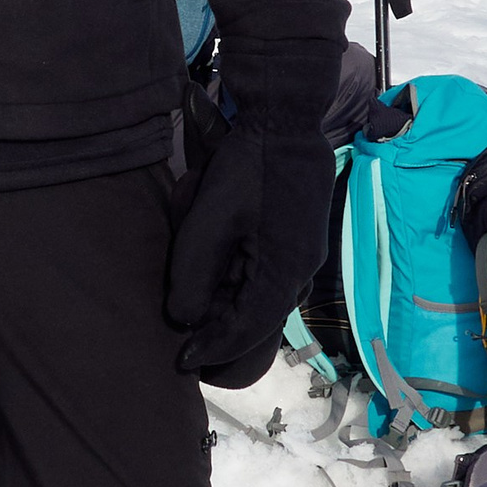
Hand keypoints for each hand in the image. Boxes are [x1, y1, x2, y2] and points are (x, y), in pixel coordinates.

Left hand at [164, 120, 338, 386]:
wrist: (286, 123)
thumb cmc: (245, 169)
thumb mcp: (208, 223)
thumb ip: (193, 278)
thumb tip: (185, 320)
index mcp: (283, 274)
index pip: (246, 334)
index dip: (213, 352)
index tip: (182, 363)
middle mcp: (301, 274)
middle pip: (260, 325)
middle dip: (225, 342)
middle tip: (191, 356)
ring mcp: (304, 258)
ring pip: (265, 304)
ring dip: (233, 315)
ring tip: (200, 324)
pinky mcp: (300, 243)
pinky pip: (272, 282)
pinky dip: (245, 292)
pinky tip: (222, 287)